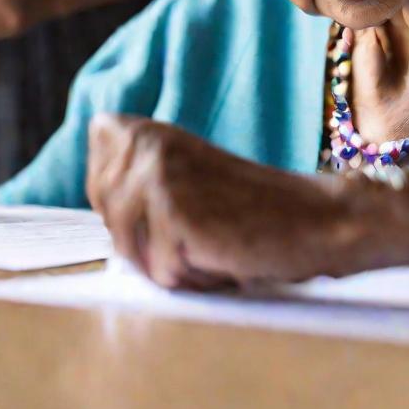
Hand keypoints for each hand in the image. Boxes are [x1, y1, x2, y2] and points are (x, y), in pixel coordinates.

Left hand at [86, 115, 366, 289]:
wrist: (313, 218)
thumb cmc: (247, 210)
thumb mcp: (179, 182)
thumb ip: (127, 178)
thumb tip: (95, 173)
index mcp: (143, 131)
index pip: (96, 186)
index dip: (131, 214)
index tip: (178, 205)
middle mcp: (145, 144)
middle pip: (109, 226)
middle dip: (149, 245)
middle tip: (201, 227)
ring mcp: (158, 177)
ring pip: (132, 255)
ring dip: (173, 263)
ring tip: (212, 240)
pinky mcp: (176, 213)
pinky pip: (163, 273)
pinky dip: (195, 278)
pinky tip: (225, 253)